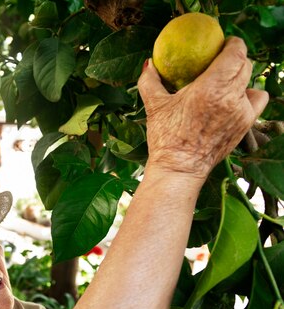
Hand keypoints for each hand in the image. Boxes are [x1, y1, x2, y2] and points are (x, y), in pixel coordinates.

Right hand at [138, 37, 268, 180]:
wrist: (179, 169)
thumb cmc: (166, 138)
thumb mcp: (154, 106)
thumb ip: (150, 81)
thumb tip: (149, 64)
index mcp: (212, 88)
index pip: (236, 53)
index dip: (233, 44)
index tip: (224, 43)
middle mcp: (232, 98)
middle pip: (245, 65)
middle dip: (236, 59)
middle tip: (221, 60)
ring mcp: (242, 113)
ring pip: (252, 84)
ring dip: (242, 79)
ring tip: (226, 84)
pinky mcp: (245, 126)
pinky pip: (255, 103)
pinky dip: (247, 97)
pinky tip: (232, 102)